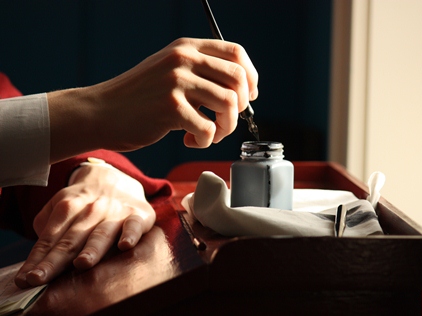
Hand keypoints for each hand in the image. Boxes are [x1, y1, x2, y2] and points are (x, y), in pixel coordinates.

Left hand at [14, 163, 155, 287]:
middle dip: (55, 260)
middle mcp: (90, 209)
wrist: (116, 178)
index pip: (50, 238)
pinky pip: (134, 225)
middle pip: (71, 240)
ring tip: (82, 264)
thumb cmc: (85, 203)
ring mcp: (115, 212)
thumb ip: (48, 227)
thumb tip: (39, 256)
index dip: (37, 259)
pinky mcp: (137, 215)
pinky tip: (125, 245)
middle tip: (41, 278)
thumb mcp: (61, 206)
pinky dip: (130, 234)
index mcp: (67, 207)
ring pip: (101, 234)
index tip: (27, 279)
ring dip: (92, 249)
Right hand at [48, 38, 258, 162]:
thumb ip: (202, 74)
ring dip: (225, 127)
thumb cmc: (139, 99)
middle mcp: (183, 59)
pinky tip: (188, 140)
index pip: (236, 52)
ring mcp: (176, 81)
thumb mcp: (170, 72)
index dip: (250, 77)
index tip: (247, 97)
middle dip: (240, 107)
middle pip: (238, 79)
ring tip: (209, 134)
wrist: (101, 113)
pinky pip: (209, 129)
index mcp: (186, 48)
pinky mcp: (170, 107)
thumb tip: (242, 92)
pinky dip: (205, 141)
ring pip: (229, 104)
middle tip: (224, 121)